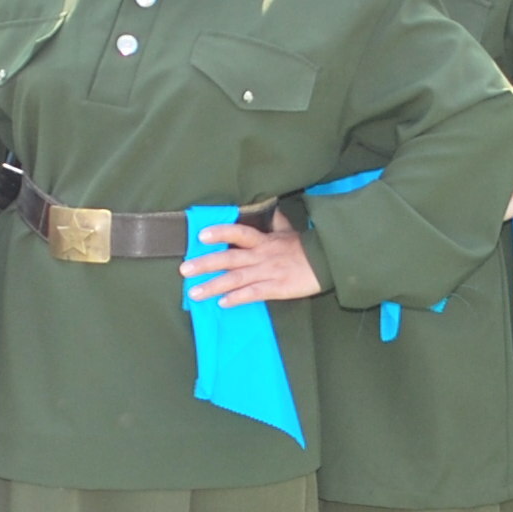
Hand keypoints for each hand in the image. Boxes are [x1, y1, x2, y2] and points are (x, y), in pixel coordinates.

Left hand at [182, 215, 324, 307]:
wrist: (328, 263)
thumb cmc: (306, 247)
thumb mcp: (289, 231)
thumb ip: (276, 222)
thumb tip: (271, 208)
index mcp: (264, 241)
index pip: (239, 233)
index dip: (220, 233)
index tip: (200, 235)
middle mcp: (262, 255)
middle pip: (229, 259)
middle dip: (205, 264)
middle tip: (184, 269)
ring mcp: (268, 273)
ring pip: (236, 279)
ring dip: (214, 286)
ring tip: (194, 293)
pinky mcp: (276, 288)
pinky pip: (253, 294)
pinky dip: (238, 298)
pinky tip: (223, 303)